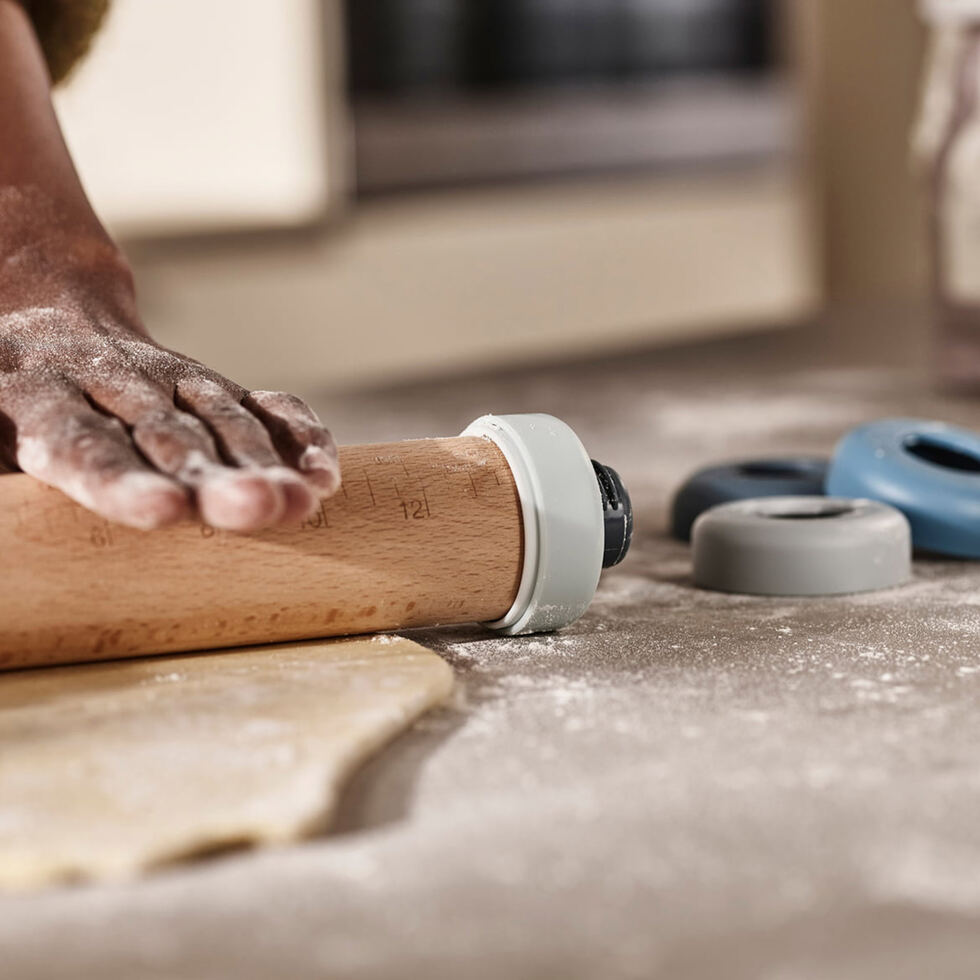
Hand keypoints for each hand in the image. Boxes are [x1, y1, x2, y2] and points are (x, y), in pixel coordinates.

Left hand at [0, 218, 339, 531]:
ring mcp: (168, 377)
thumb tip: (6, 543)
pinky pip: (261, 403)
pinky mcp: (208, 382)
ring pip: (221, 417)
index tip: (163, 513)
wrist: (37, 304)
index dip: (120, 479)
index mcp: (32, 393)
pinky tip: (323, 471)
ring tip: (303, 502)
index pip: (79, 442)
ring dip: (266, 462)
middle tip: (258, 510)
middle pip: (167, 432)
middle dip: (216, 475)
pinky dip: (295, 433)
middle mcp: (109, 381)